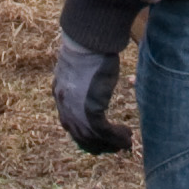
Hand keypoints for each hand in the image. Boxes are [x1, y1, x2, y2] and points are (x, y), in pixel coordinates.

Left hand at [52, 35, 130, 153]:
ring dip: (111, 143)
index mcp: (61, 96)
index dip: (87, 136)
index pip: (71, 126)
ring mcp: (76, 111)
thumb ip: (83, 80)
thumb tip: (93, 81)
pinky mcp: (90, 110)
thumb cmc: (88, 47)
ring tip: (125, 143)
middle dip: (100, 144)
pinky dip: (117, 138)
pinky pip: (104, 132)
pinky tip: (127, 137)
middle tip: (116, 146)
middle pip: (81, 136)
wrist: (86, 42)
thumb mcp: (81, 67)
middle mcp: (65, 107)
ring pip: (93, 138)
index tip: (102, 139)